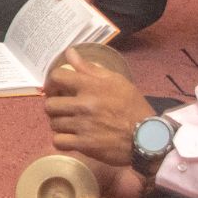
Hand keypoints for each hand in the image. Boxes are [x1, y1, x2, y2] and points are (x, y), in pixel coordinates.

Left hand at [43, 50, 154, 167]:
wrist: (146, 136)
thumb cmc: (132, 106)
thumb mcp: (116, 81)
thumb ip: (90, 67)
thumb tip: (70, 52)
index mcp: (91, 86)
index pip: (57, 77)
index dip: (52, 82)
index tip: (56, 88)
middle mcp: (83, 105)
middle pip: (50, 104)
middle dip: (54, 105)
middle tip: (63, 108)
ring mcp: (82, 126)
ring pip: (53, 123)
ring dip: (59, 123)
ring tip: (68, 123)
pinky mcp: (84, 145)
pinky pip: (58, 142)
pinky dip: (62, 140)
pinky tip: (70, 137)